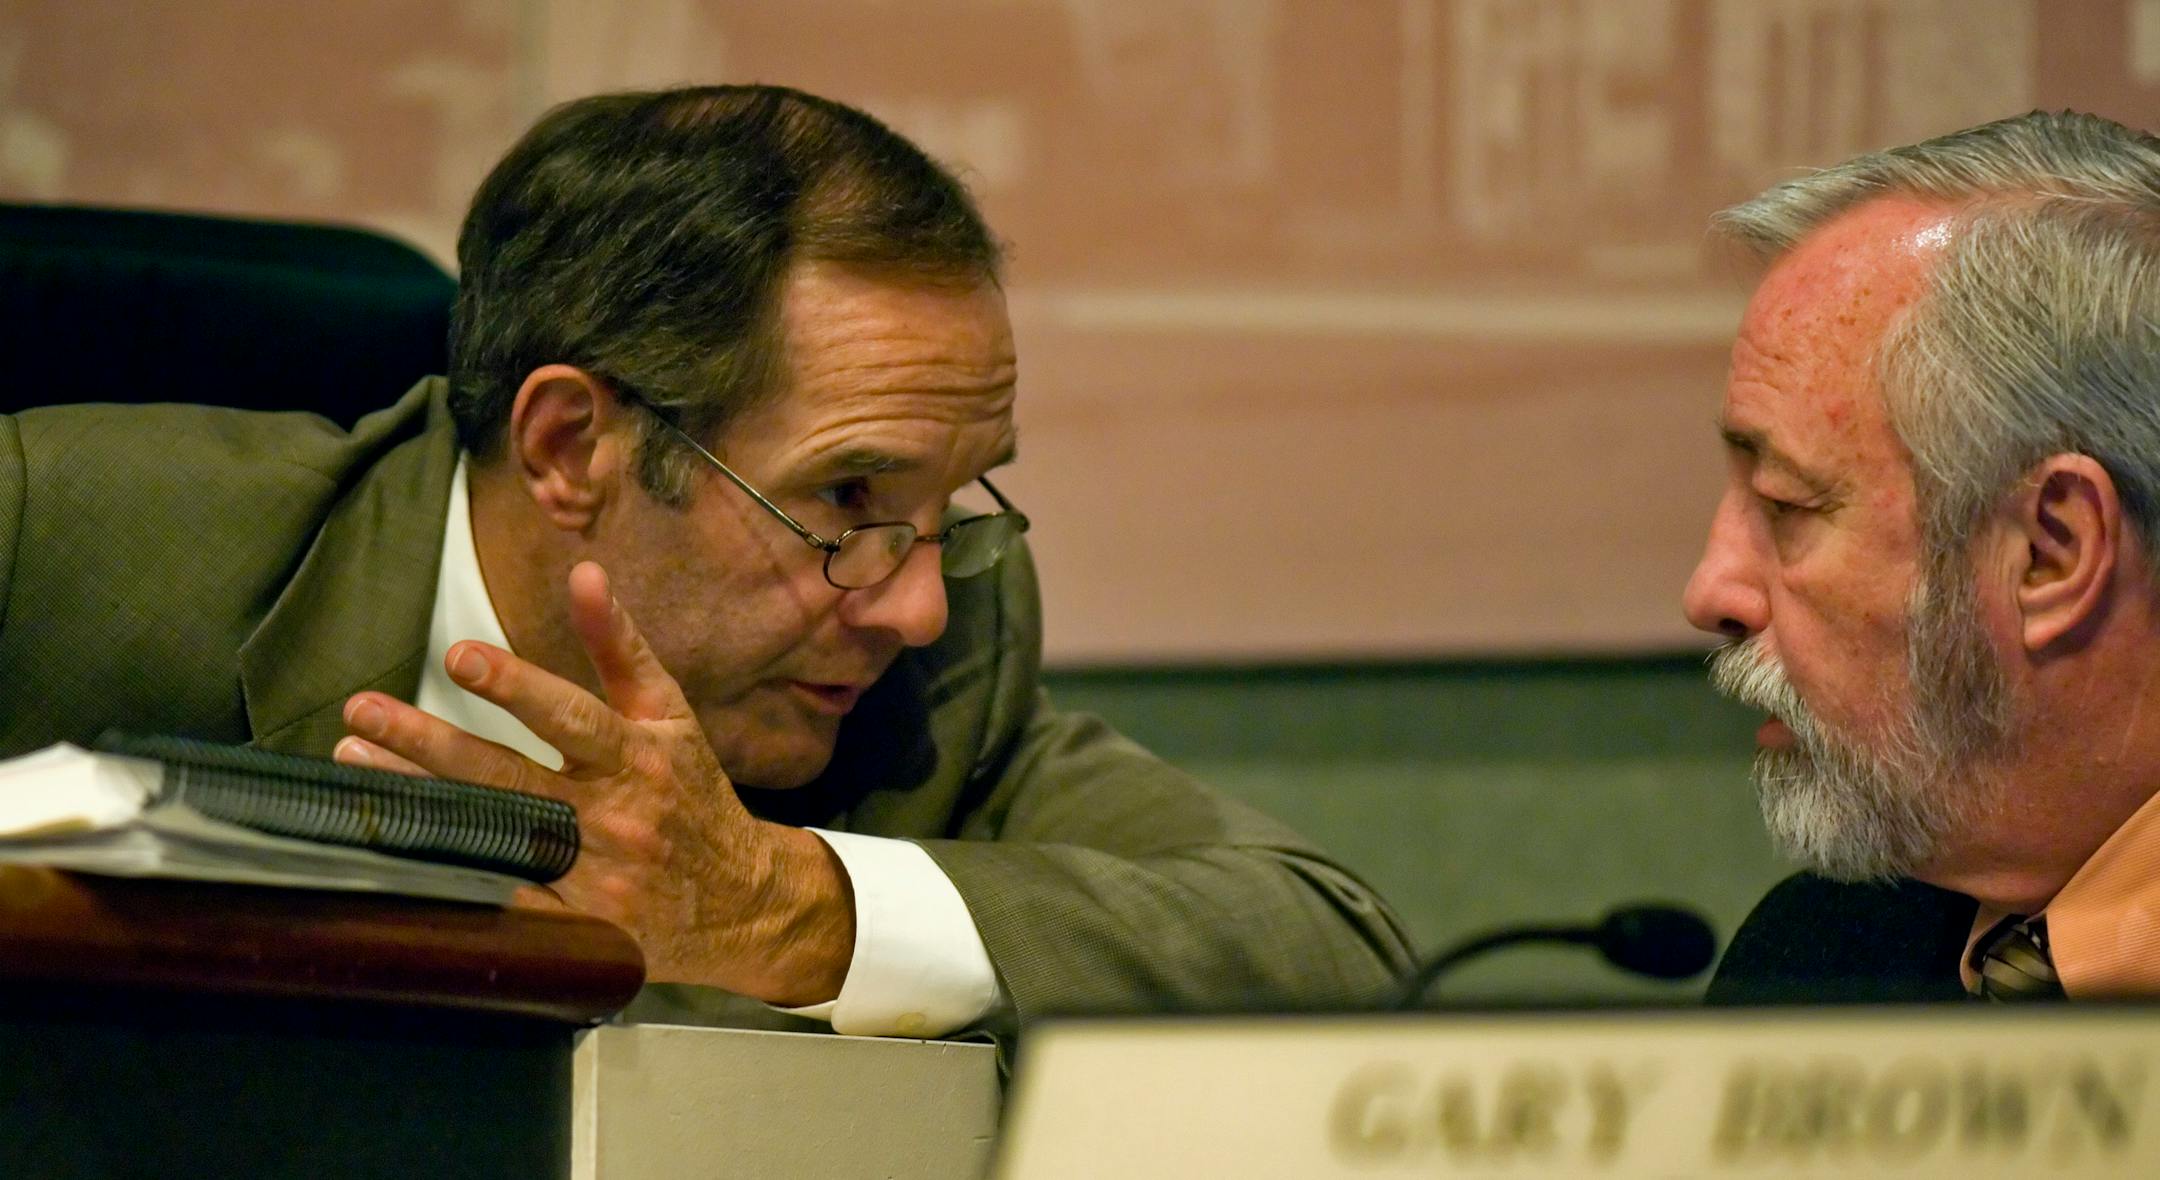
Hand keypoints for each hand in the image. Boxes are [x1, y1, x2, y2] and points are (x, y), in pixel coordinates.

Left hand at [334, 561, 854, 1004]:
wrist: (744, 903)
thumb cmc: (695, 797)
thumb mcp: (671, 717)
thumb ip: (622, 648)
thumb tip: (586, 573)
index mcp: (640, 758)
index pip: (571, 717)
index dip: (516, 687)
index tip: (458, 656)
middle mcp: (616, 818)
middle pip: (511, 779)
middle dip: (431, 743)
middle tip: (365, 713)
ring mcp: (594, 880)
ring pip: (494, 836)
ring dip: (417, 802)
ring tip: (357, 762)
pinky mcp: (577, 931)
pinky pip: (504, 903)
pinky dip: (450, 876)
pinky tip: (395, 846)